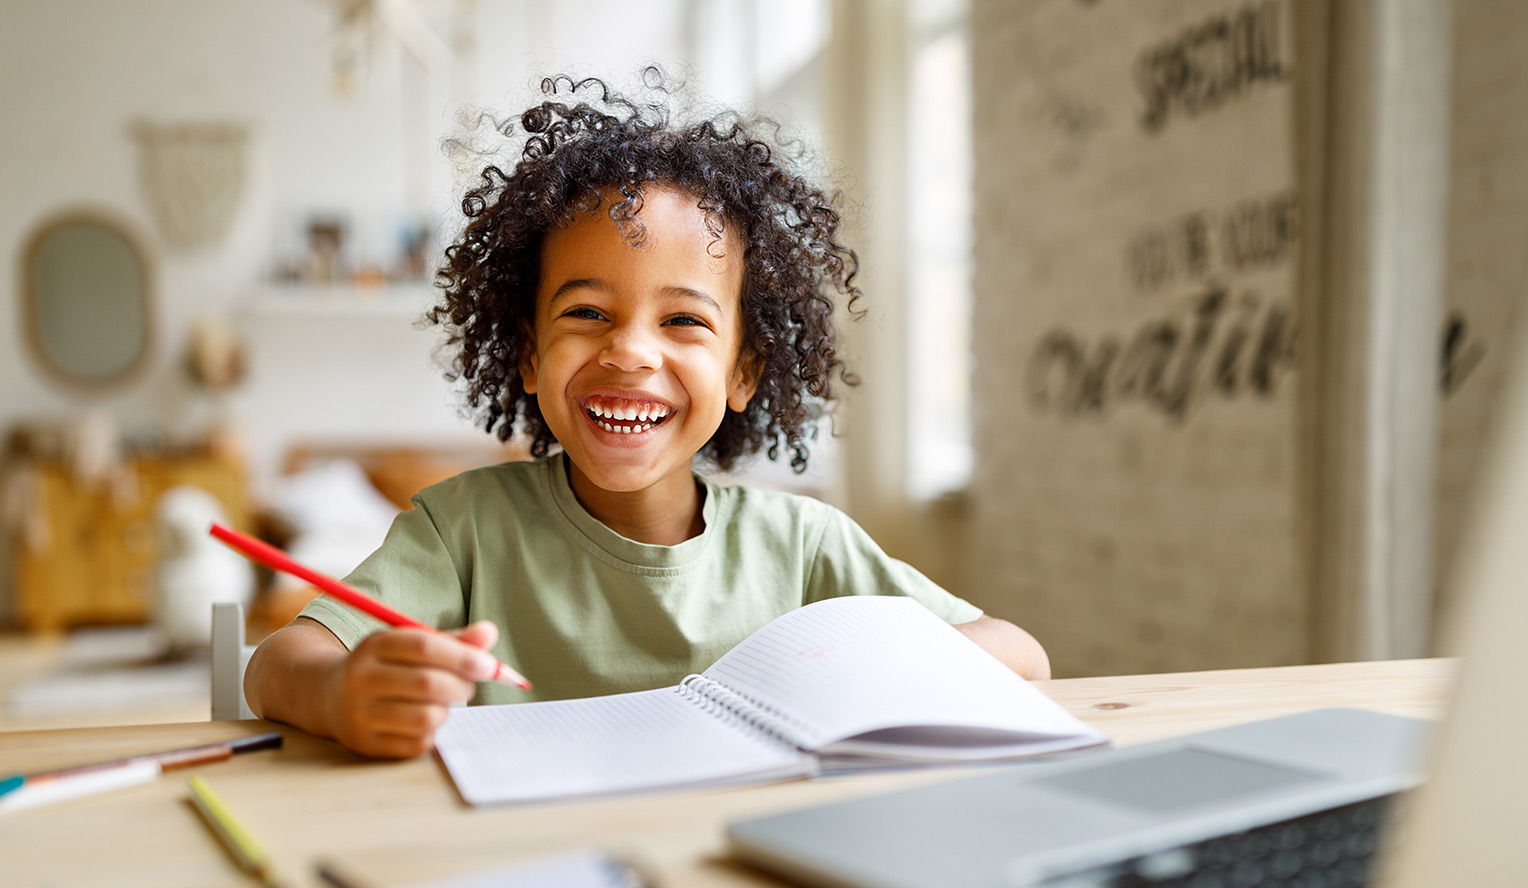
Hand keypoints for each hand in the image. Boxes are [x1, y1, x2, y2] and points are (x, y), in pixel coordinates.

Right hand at [325, 621, 499, 758]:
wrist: (329, 696)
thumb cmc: (386, 667)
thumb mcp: (411, 644)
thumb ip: (453, 640)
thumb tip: (489, 633)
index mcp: (374, 646)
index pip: (423, 646)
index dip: (461, 656)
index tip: (488, 665)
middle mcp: (361, 678)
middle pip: (427, 683)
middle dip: (460, 686)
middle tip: (468, 686)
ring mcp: (359, 714)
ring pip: (426, 717)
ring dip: (446, 711)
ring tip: (441, 704)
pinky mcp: (365, 744)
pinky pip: (417, 743)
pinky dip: (432, 733)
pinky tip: (424, 721)